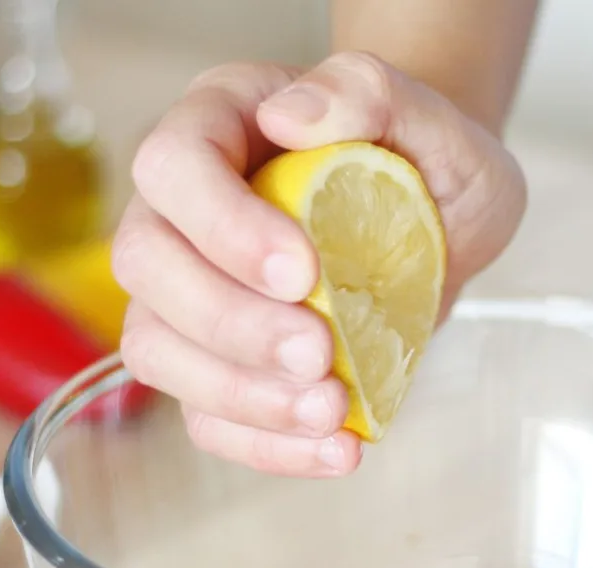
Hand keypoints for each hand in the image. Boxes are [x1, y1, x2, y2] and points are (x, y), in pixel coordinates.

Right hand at [112, 54, 525, 475]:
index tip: (303, 273)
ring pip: (159, 353)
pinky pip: (210, 417)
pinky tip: (337, 450)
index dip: (222, 227)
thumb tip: (291, 115)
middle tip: (318, 353)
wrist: (445, 222)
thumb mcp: (431, 117)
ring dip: (241, 396)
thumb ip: (369, 93)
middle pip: (148, 268)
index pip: (174, 168)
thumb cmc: (428, 163)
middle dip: (230, 325)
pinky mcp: (228, 366)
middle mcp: (187, 214)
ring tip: (330, 410)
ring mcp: (196, 296)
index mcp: (221, 129)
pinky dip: (267, 447)